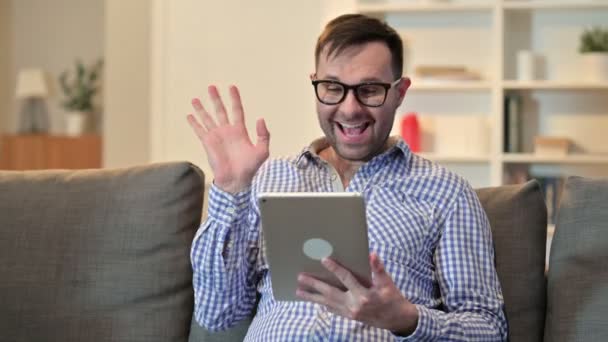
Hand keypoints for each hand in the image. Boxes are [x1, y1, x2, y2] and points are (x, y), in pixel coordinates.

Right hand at [187, 85, 269, 192]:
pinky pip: (199, 130)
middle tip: (212, 87)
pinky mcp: (208, 143)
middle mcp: (227, 131)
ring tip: (196, 98)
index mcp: (240, 131)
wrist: (237, 181)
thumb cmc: (251, 168)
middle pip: (220, 110)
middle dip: (216, 99)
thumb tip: (260, 118)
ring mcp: (216, 137)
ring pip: (207, 118)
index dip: (235, 99)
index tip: (232, 87)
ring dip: (201, 108)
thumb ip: (263, 135)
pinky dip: (194, 123)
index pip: (237, 110)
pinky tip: (189, 115)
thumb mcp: (262, 151)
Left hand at [296, 253, 418, 335]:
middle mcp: (354, 306)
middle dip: (314, 285)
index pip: (346, 279)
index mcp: (364, 295)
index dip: (335, 268)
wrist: (397, 319)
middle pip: (330, 293)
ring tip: (299, 292)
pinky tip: (313, 301)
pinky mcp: (349, 317)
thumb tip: (373, 255)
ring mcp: (350, 313)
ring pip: (328, 303)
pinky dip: (322, 305)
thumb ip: (378, 269)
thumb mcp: (388, 283)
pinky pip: (332, 310)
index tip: (324, 259)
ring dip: (312, 297)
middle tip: (300, 277)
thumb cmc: (393, 298)